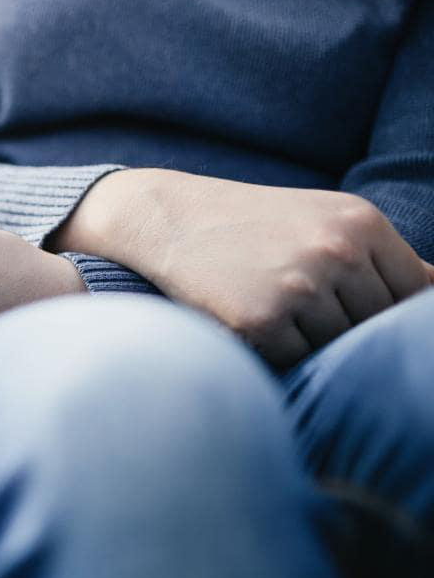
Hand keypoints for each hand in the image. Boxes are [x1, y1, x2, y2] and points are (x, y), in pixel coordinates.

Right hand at [56, 169, 431, 367]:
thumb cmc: (250, 223)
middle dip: (346, 329)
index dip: (389, 315)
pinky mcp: (260, 319)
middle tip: (303, 314)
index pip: (412, 295)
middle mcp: (336, 252)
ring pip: (336, 346)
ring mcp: (298, 286)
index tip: (351, 312)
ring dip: (311, 342)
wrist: (167, 218)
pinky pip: (295, 359)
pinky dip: (278, 351)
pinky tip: (252, 323)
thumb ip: (381, 256)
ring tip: (277, 315)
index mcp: (361, 224)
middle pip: (374, 325)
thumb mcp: (323, 218)